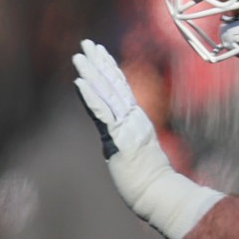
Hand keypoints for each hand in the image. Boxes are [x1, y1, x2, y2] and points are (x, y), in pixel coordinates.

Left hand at [70, 39, 221, 238]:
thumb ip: (125, 145)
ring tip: (79, 56)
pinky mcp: (120, 138)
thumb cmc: (149, 182)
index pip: (120, 91)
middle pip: (113, 85)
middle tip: (86, 44)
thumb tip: (117, 143)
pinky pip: (103, 113)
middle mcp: (133, 119)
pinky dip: (91, 97)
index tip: (99, 54)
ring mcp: (127, 126)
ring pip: (107, 94)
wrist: (159, 194)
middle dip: (99, 63)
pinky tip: (80, 82)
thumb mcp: (133, 157)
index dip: (108, 70)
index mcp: (135, 121)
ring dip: (91, 73)